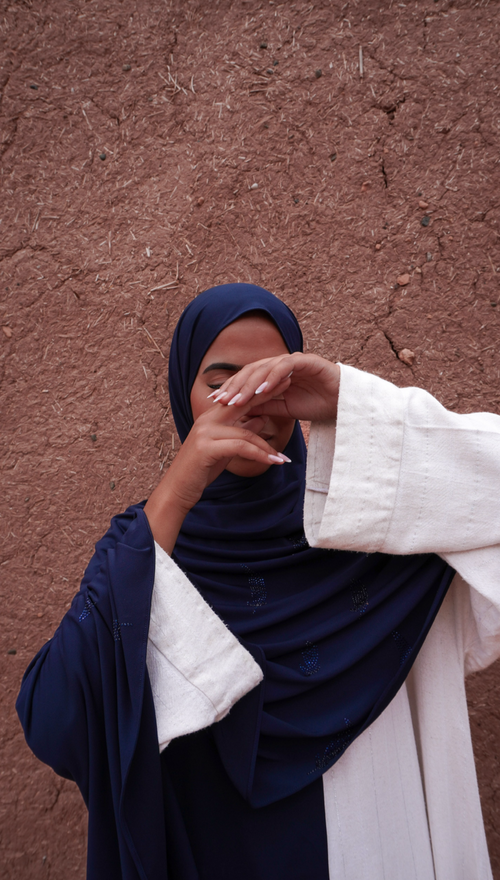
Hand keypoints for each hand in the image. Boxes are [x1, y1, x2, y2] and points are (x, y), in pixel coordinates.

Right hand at [144, 398, 289, 552]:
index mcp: (211, 416)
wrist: (177, 490)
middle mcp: (207, 419)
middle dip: (267, 395)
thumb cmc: (201, 469)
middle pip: (243, 403)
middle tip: (289, 385)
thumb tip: (262, 418)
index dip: (260, 390)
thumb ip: (241, 431)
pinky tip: (273, 462)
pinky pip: (241, 447)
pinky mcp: (206, 448)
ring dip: (268, 447)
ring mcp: (205, 432)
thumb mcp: (225, 447)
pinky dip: (259, 455)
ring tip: (284, 459)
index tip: (281, 382)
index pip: (239, 398)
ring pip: (246, 432)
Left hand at [211, 353, 339, 422]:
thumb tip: (239, 412)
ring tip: (238, 399)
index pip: (246, 379)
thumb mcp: (284, 410)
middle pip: (251, 371)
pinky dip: (273, 377)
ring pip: (265, 367)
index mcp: (273, 375)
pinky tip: (262, 390)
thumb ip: (264, 407)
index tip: (215, 402)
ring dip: (250, 384)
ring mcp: (293, 360)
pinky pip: (285, 366)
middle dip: (234, 385)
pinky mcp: (306, 361)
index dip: (231, 389)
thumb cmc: (316, 404)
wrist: (344, 404)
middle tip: (220, 400)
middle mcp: (280, 364)